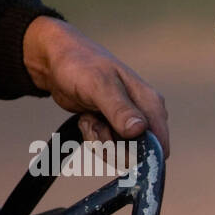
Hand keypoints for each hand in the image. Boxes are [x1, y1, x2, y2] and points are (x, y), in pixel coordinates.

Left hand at [22, 16, 169, 155]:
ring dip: (98, 140)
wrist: (56, 60)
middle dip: (112, 145)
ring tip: (89, 117)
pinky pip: (107, 147)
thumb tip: (139, 130)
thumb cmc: (80, 65)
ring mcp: (128, 122)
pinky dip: (92, 137)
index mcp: (151, 104)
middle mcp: (144, 115)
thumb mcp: (99, 85)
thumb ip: (119, 109)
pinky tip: (86, 118)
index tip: (113, 142)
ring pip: (119, 152)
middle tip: (96, 123)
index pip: (159, 144)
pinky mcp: (113, 126)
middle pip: (137, 153)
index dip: (138, 153)